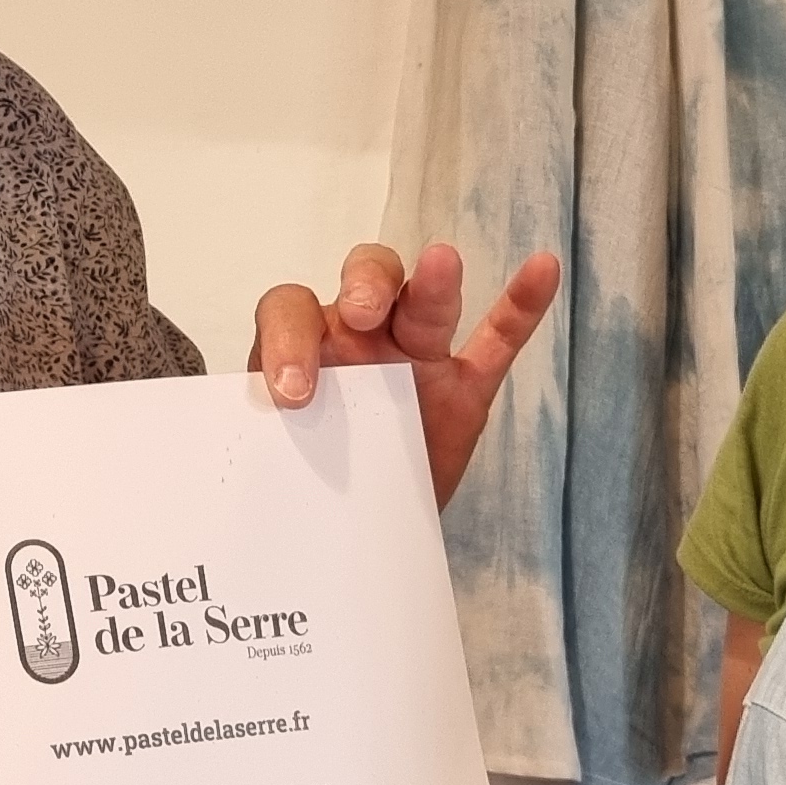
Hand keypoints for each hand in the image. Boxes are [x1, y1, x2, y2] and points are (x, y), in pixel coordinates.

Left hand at [248, 243, 560, 505]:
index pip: (290, 312)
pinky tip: (543, 267)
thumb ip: (273, 447)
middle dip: (364, 287)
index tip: (291, 395)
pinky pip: (497, 341)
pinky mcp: (463, 388)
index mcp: (306, 343)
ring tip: (442, 264)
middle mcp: (362, 335)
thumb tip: (242, 477)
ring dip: (434, 283)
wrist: (349, 519)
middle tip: (361, 314)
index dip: (287, 341)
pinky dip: (522, 305)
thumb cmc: (304, 474)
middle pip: (366, 280)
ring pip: (427, 304)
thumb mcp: (279, 460)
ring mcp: (417, 355)